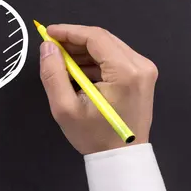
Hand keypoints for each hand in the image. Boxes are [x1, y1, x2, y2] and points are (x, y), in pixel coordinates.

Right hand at [38, 24, 157, 154]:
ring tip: (61, 61)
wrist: (121, 158)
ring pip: (108, 46)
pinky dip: (94, 60)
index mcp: (125, 72)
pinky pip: (114, 57)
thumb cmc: (94, 136)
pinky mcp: (141, 76)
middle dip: (74, 40)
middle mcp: (140, 66)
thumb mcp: (65, 107)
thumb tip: (47, 47)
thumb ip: (53, 73)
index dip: (68, 31)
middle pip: (102, 39)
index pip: (95, 37)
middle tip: (51, 47)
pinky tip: (77, 71)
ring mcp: (144, 70)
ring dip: (83, 50)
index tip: (47, 32)